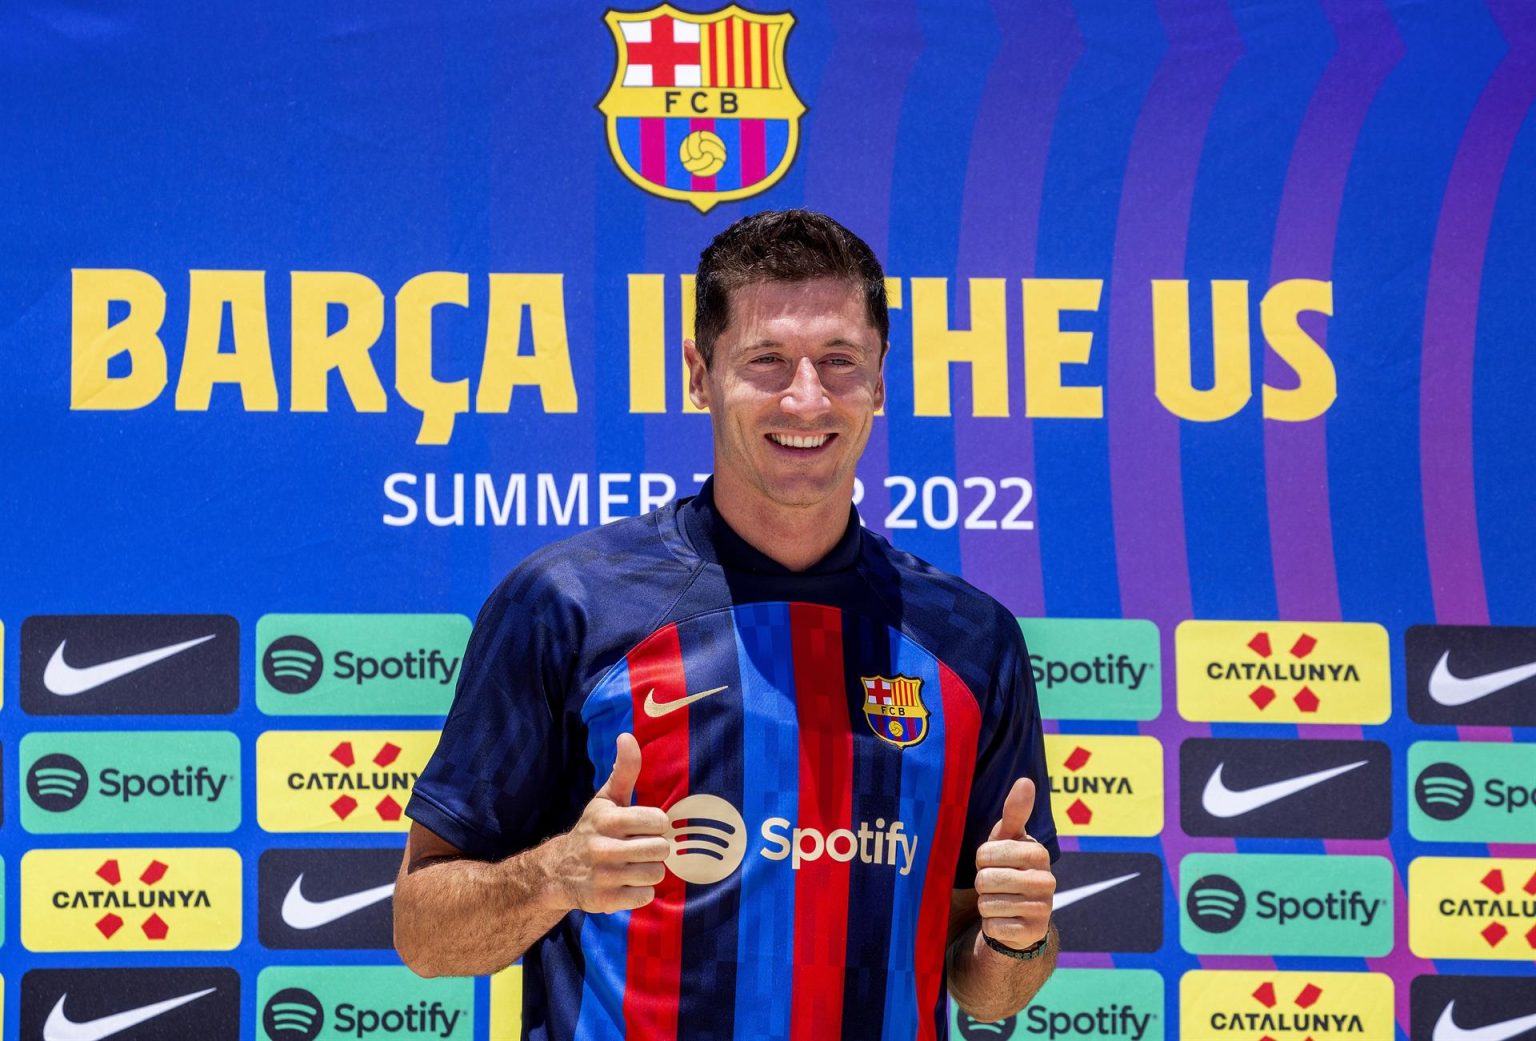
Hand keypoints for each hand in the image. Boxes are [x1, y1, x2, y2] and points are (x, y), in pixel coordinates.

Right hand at [551, 733, 670, 913]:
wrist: (557, 872)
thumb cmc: (592, 830)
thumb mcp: (605, 799)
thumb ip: (623, 770)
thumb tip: (627, 735)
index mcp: (607, 820)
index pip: (658, 821)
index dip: (657, 824)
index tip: (646, 826)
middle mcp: (603, 849)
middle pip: (660, 849)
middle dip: (656, 848)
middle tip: (641, 847)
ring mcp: (604, 877)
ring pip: (655, 873)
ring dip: (650, 870)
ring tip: (634, 864)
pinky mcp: (605, 902)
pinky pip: (645, 897)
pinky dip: (641, 891)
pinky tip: (627, 883)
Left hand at [974, 777, 1053, 950]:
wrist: (1022, 916)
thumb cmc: (1009, 869)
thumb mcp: (1009, 841)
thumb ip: (1015, 812)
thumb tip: (1026, 780)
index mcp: (1038, 853)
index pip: (986, 853)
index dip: (981, 860)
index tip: (993, 863)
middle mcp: (1047, 880)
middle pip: (985, 879)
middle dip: (982, 883)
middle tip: (995, 885)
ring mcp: (1043, 908)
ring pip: (987, 903)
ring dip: (986, 904)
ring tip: (1000, 901)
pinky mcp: (1033, 933)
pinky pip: (993, 926)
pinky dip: (992, 925)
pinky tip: (1005, 920)